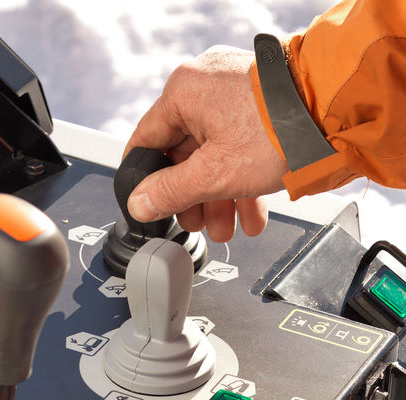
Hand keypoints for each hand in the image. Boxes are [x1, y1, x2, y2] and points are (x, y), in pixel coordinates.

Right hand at [124, 45, 287, 241]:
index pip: (146, 141)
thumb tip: (139, 204)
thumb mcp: (215, 173)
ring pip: (213, 156)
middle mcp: (206, 90)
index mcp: (184, 93)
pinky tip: (250, 214)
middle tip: (197, 223)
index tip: (145, 200)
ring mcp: (234, 98)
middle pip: (184, 155)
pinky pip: (237, 149)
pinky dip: (241, 182)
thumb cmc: (281, 132)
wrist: (341, 116)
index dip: (143, 177)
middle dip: (193, 197)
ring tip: (228, 228)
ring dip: (219, 197)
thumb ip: (171, 191)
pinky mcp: (257, 111)